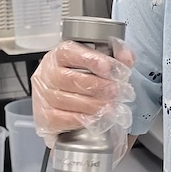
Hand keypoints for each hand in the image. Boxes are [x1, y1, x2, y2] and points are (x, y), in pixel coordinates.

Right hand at [30, 39, 135, 160]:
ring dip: (92, 105)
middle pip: (69, 79)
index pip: (69, 52)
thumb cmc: (81, 79)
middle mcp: (47, 73)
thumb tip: (127, 57)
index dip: (89, 59)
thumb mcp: (99, 64)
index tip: (107, 67)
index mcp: (60, 55)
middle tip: (116, 91)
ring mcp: (43, 95)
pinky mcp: (44, 116)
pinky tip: (95, 118)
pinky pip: (61, 118)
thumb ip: (116, 57)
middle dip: (97, 86)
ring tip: (110, 107)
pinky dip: (80, 119)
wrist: (62, 103)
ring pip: (65, 100)